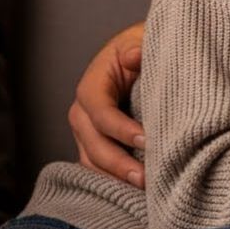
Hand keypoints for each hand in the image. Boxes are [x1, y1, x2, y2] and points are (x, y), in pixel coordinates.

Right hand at [69, 21, 146, 188]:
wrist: (142, 55)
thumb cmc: (144, 47)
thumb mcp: (143, 38)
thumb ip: (139, 46)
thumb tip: (133, 56)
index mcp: (93, 85)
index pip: (99, 111)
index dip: (119, 128)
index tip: (146, 139)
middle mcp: (83, 111)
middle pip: (93, 143)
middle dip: (118, 163)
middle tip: (145, 177)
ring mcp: (87, 132)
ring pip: (92, 161)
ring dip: (115, 177)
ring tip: (145, 188)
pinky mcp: (97, 144)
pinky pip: (98, 167)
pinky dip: (113, 180)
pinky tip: (136, 190)